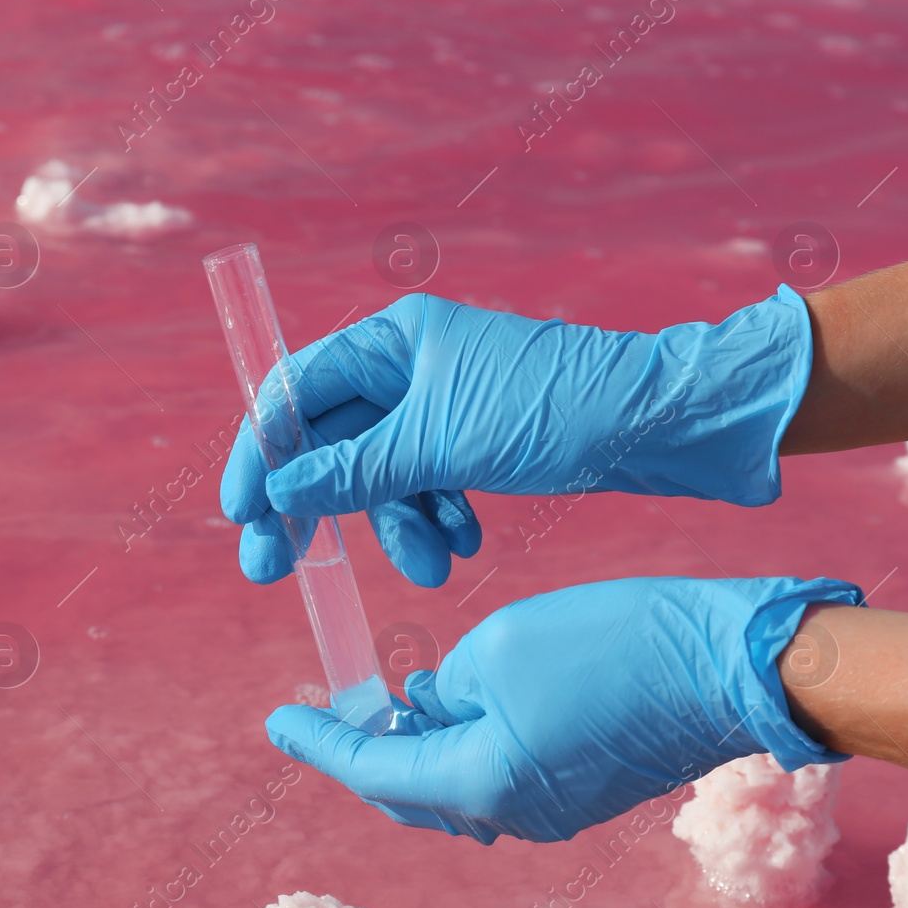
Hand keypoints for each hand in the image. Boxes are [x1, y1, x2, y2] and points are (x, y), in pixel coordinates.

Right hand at [222, 289, 811, 584]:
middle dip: (312, 506)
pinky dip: (437, 518)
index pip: (293, 391)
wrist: (667, 424)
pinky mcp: (474, 440)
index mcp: (391, 339)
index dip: (259, 452)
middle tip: (276, 568)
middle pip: (327, 439)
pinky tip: (465, 544)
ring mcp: (442, 403)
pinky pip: (426, 484)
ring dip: (395, 526)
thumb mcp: (442, 445)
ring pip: (380, 474)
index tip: (240, 514)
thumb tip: (280, 488)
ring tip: (432, 568)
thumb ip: (353, 469)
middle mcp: (408, 364)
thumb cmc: (557, 411)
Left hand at [264, 575, 861, 842]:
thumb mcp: (500, 645)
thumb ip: (446, 685)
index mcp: (482, 781)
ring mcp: (554, 807)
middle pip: (411, 791)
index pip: (374, 768)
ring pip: (455, 784)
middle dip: (363, 750)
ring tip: (383, 698)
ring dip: (414, 746)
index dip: (321, 742)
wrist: (728, 665)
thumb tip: (431, 704)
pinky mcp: (583, 786)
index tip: (278, 720)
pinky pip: (498, 774)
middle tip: (325, 710)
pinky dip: (461, 744)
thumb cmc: (611, 645)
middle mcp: (514, 812)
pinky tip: (446, 701)